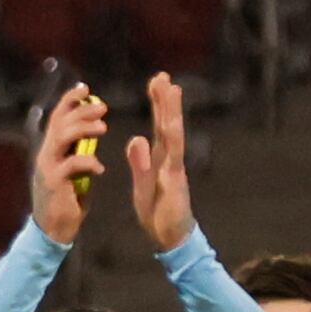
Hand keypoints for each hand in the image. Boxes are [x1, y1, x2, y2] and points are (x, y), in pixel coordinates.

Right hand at [30, 80, 108, 244]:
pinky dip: (88, 162)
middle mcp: (46, 154)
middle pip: (61, 123)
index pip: (57, 118)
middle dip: (82, 111)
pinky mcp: (54, 183)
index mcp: (51, 149)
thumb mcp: (72, 170)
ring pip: (62, 138)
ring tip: (103, 128)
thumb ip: (77, 150)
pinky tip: (100, 168)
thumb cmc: (66, 199)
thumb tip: (91, 130)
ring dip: (83, 129)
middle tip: (103, 107)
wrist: (53, 230)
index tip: (85, 89)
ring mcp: (48, 168)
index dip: (69, 101)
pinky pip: (71, 165)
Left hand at [126, 70, 195, 252]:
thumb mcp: (142, 182)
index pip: (159, 125)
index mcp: (161, 157)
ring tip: (171, 90)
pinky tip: (168, 127)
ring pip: (174, 135)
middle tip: (162, 75)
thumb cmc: (157, 210)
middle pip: (168, 124)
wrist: (169, 236)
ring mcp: (175, 168)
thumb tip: (136, 138)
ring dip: (172, 112)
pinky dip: (170, 143)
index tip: (156, 81)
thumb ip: (140, 161)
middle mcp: (171, 158)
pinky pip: (172, 159)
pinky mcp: (175, 182)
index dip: (158, 104)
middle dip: (166, 100)